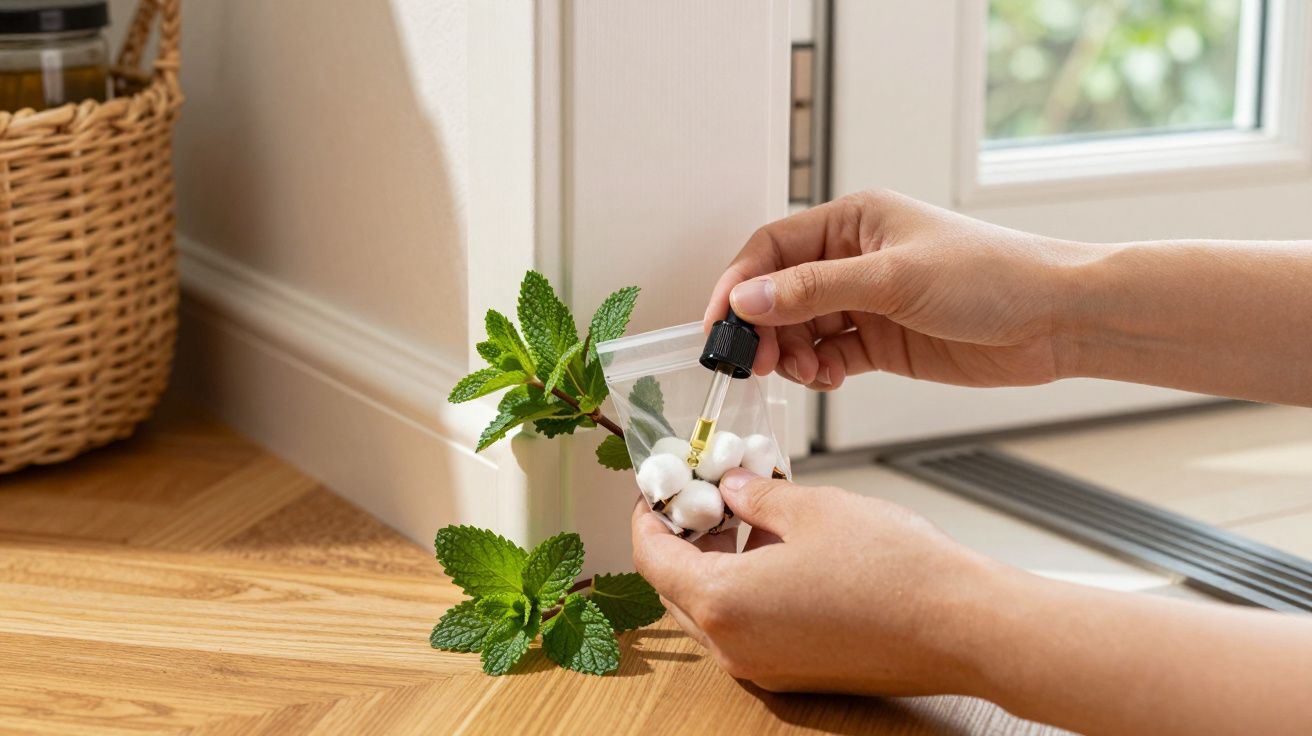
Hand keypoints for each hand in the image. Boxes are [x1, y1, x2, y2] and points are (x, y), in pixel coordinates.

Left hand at [631, 468, 1005, 694]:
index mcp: (723, 604)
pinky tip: (780, 550)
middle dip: (683, 538)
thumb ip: (755, 495)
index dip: (647, 515)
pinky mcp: (798, 674)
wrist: (963, 625)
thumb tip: (730, 487)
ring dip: (717, 563)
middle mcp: (734, 647)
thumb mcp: (810, 507)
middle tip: (704, 495)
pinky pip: (749, 628)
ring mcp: (766, 668)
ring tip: (750, 513)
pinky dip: (748, 589)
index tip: (657, 488)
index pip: (652, 558)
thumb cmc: (893, 570)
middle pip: (677, 588)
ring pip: (714, 610)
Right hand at [705, 189, 1099, 389]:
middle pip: (780, 293)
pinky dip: (819, 371)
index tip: (720, 324)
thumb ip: (814, 290)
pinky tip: (829, 380)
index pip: (773, 248)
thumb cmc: (992, 275)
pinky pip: (830, 356)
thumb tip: (749, 298)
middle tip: (757, 362)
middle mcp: (854, 259)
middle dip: (764, 328)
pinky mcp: (882, 342)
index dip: (740, 284)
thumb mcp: (893, 278)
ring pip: (801, 329)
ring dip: (792, 355)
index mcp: (853, 221)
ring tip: (805, 373)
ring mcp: (867, 302)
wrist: (1056, 319)